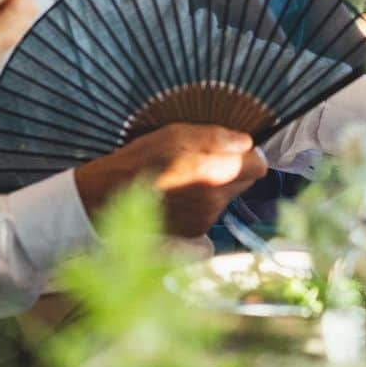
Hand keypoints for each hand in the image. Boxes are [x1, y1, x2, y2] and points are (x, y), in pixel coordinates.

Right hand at [74, 124, 267, 236]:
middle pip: (245, 182)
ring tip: (187, 174)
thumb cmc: (142, 160)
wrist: (107, 199)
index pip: (258, 166)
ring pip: (227, 196)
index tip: (234, 147)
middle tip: (205, 158)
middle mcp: (215, 202)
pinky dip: (203, 201)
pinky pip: (211, 211)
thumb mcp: (178, 134)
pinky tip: (180, 192)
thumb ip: (218, 138)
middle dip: (233, 169)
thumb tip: (246, 142)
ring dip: (217, 185)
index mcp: (216, 176)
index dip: (249, 154)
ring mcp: (204, 221)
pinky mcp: (192, 232)